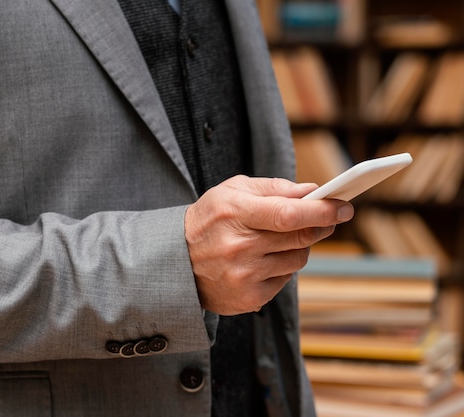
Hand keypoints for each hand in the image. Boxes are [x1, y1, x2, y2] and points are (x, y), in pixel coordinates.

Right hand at [185, 175, 353, 315]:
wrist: (177, 261)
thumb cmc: (208, 220)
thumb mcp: (232, 191)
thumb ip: (273, 188)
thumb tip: (312, 193)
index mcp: (234, 213)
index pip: (289, 214)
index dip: (322, 211)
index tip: (344, 206)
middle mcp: (239, 247)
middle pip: (300, 238)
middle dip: (322, 226)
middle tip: (329, 218)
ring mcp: (244, 276)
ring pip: (298, 259)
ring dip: (300, 246)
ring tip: (281, 239)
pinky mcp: (249, 298)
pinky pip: (286, 279)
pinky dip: (283, 267)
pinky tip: (263, 260)